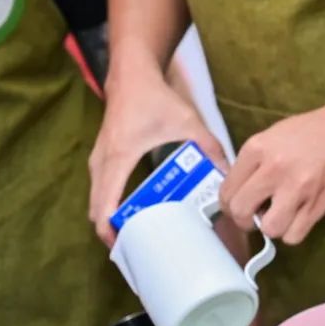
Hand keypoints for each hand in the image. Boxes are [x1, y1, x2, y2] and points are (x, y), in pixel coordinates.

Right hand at [89, 68, 225, 244]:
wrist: (131, 74)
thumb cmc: (156, 99)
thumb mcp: (188, 123)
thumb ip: (210, 147)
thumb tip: (228, 174)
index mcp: (119, 158)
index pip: (105, 205)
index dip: (112, 233)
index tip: (129, 250)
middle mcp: (102, 163)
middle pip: (96, 210)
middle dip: (113, 234)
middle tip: (139, 251)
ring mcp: (98, 160)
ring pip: (96, 201)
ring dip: (111, 221)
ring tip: (137, 237)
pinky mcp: (101, 158)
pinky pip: (100, 190)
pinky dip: (109, 206)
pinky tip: (133, 215)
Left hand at [219, 95, 324, 243]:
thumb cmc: (313, 130)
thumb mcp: (274, 136)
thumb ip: (254, 162)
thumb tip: (239, 191)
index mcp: (257, 149)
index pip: (227, 191)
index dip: (230, 205)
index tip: (240, 206)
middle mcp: (273, 169)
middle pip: (242, 212)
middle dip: (245, 221)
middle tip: (257, 216)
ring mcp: (297, 189)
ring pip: (269, 229)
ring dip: (273, 227)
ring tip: (281, 215)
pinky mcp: (318, 204)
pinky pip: (294, 235)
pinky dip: (294, 231)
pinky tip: (299, 217)